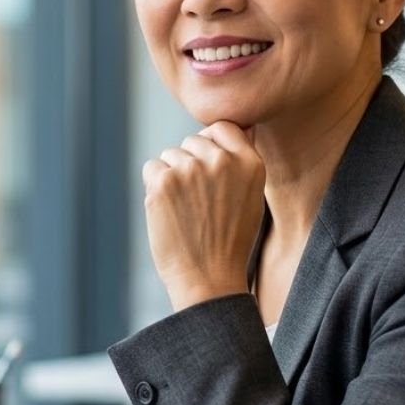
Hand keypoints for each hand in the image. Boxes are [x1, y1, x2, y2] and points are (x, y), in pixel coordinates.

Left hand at [141, 121, 264, 311]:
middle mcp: (221, 161)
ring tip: (186, 210)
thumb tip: (243, 125)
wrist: (208, 279)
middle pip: (192, 140)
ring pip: (170, 154)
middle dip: (190, 163)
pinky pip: (152, 168)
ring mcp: (191, 169)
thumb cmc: (229, 241)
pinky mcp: (163, 181)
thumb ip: (243, 160)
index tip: (209, 170)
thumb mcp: (252, 197)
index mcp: (250, 163)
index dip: (212, 145)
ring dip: (172, 177)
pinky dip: (154, 187)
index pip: (222, 127)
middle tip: (198, 202)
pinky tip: (169, 211)